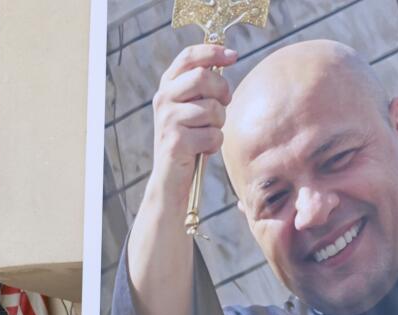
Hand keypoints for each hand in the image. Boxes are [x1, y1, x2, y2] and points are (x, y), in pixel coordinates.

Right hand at [149, 44, 237, 198]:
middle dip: (222, 92)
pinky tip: (202, 151)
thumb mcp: (194, 109)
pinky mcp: (176, 141)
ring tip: (206, 135)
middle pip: (203, 77)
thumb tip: (225, 60)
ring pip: (212, 109)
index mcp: (167, 87)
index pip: (188, 57)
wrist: (170, 180)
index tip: (234, 55)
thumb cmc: (189, 142)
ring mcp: (167, 119)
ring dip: (219, 125)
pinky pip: (213, 135)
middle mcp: (163, 99)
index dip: (212, 51)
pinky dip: (214, 145)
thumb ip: (203, 88)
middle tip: (223, 106)